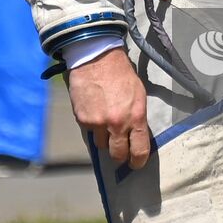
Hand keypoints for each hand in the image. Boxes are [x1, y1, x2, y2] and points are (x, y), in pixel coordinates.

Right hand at [66, 48, 150, 168]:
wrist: (97, 58)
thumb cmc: (121, 74)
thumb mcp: (138, 95)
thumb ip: (137, 118)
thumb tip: (136, 135)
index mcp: (136, 117)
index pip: (139, 151)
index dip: (138, 162)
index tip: (136, 164)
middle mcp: (117, 124)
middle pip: (118, 155)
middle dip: (119, 156)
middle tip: (119, 152)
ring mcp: (98, 123)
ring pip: (101, 145)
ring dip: (104, 139)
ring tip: (105, 123)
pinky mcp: (83, 120)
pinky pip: (89, 132)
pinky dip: (92, 126)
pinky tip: (94, 111)